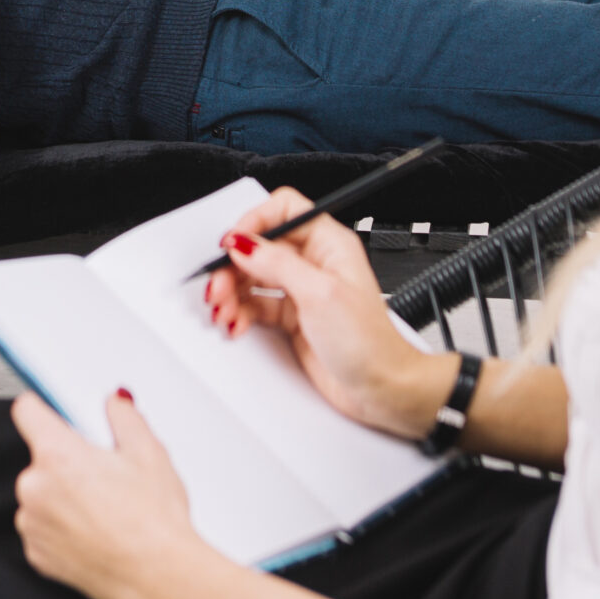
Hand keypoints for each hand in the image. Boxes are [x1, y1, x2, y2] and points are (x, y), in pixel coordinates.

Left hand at [11, 390, 213, 598]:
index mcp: (57, 454)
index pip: (27, 411)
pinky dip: (63, 529)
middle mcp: (34, 488)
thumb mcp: (148, 451)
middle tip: (105, 474)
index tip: (53, 412)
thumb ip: (124, 417)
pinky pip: (45, 530)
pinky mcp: (38, 556)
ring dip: (64, 497)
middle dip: (69, 462)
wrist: (157, 576)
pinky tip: (97, 532)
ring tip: (106, 509)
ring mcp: (32, 525)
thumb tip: (115, 404)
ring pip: (43, 496)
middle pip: (42, 459)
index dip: (44, 409)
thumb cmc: (153, 520)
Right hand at [204, 188, 459, 439]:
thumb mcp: (321, 294)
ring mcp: (302, 290)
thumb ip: (278, 265)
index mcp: (329, 243)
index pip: (284, 211)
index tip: (232, 244)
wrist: (381, 387)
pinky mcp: (293, 318)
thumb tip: (244, 243)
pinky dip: (242, 312)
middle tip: (218, 285)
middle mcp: (315, 262)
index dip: (255, 222)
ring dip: (233, 291)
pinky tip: (237, 323)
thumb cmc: (369, 341)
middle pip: (261, 246)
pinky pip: (257, 305)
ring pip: (254, 277)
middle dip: (234, 265)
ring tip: (223, 308)